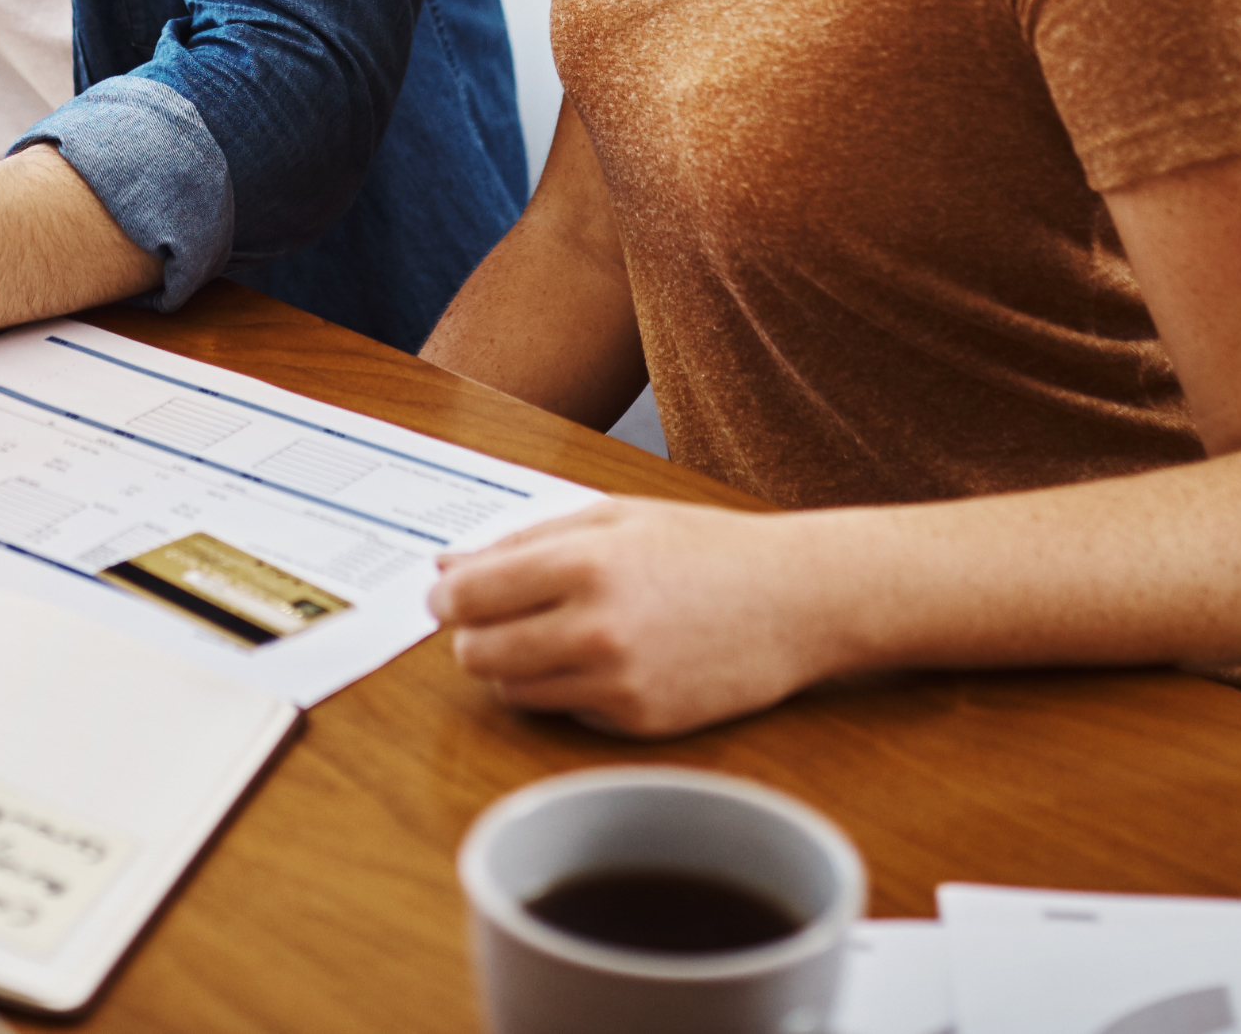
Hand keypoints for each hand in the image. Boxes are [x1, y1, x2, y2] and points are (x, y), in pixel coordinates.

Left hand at [427, 499, 834, 736]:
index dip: (446, 599)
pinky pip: (563, 711)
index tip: (450, 596)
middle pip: (476, 652)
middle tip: (496, 617)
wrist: (795, 601)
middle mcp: (595, 628)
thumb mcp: (612, 518)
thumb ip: (522, 541)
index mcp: (583, 563)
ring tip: (552, 633)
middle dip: (472, 634)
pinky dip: (564, 689)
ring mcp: (617, 683)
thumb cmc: (703, 549)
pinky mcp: (637, 723)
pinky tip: (602, 658)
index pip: (467, 597)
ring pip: (511, 689)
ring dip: (513, 664)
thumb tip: (446, 568)